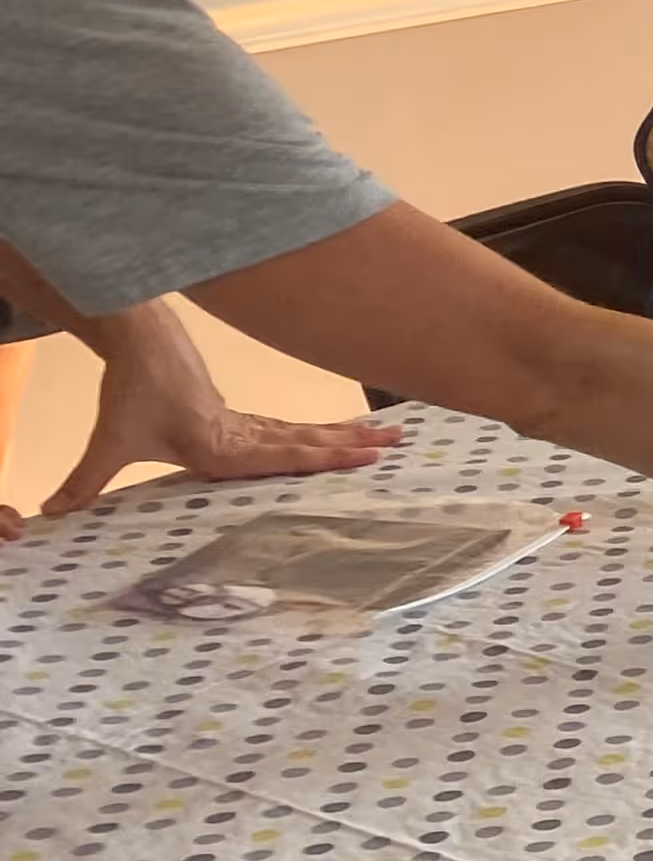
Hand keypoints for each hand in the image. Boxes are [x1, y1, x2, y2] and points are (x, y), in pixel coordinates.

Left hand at [45, 328, 402, 518]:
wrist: (141, 346)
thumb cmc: (130, 394)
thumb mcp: (108, 441)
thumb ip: (83, 482)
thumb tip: (49, 513)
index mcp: (223, 446)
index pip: (283, 456)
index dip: (325, 458)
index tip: (365, 457)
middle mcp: (244, 436)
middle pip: (306, 441)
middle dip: (352, 445)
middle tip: (395, 444)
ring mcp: (248, 426)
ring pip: (306, 433)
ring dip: (346, 436)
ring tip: (389, 436)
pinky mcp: (244, 421)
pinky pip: (292, 429)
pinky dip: (322, 434)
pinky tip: (343, 436)